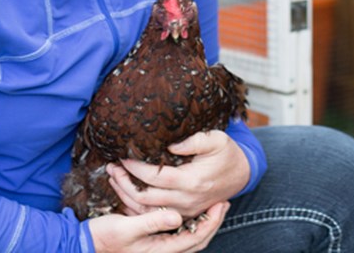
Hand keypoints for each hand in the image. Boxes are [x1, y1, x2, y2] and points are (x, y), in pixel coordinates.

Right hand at [88, 201, 227, 252]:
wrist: (86, 244)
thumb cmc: (104, 237)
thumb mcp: (126, 227)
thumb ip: (152, 222)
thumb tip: (177, 216)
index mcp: (161, 250)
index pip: (196, 238)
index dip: (211, 222)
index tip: (221, 204)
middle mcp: (163, 251)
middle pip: (198, 239)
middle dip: (213, 222)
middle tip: (224, 202)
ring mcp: (159, 247)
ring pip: (190, 237)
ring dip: (204, 221)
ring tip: (213, 204)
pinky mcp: (154, 242)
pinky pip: (179, 234)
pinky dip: (190, 223)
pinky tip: (192, 210)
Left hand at [108, 130, 249, 218]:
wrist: (241, 175)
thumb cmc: (227, 153)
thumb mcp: (217, 139)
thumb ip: (194, 140)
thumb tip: (169, 143)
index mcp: (192, 180)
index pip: (155, 177)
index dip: (135, 168)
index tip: (123, 156)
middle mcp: (186, 199)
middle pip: (145, 197)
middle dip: (124, 182)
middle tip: (111, 166)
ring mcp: (184, 209)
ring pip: (146, 209)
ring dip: (126, 195)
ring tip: (113, 178)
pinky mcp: (182, 213)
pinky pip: (153, 214)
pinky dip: (136, 205)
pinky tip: (126, 191)